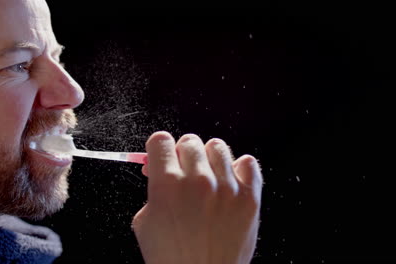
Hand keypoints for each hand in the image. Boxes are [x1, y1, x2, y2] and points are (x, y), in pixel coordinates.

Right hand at [132, 132, 262, 263]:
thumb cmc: (172, 258)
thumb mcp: (145, 223)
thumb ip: (152, 189)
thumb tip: (156, 166)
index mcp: (166, 185)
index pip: (161, 140)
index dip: (159, 149)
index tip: (163, 156)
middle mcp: (198, 181)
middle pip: (189, 141)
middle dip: (182, 155)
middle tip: (184, 174)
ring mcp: (227, 187)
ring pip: (217, 146)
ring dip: (209, 159)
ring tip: (208, 178)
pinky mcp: (250, 197)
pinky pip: (248, 162)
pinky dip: (239, 168)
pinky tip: (231, 182)